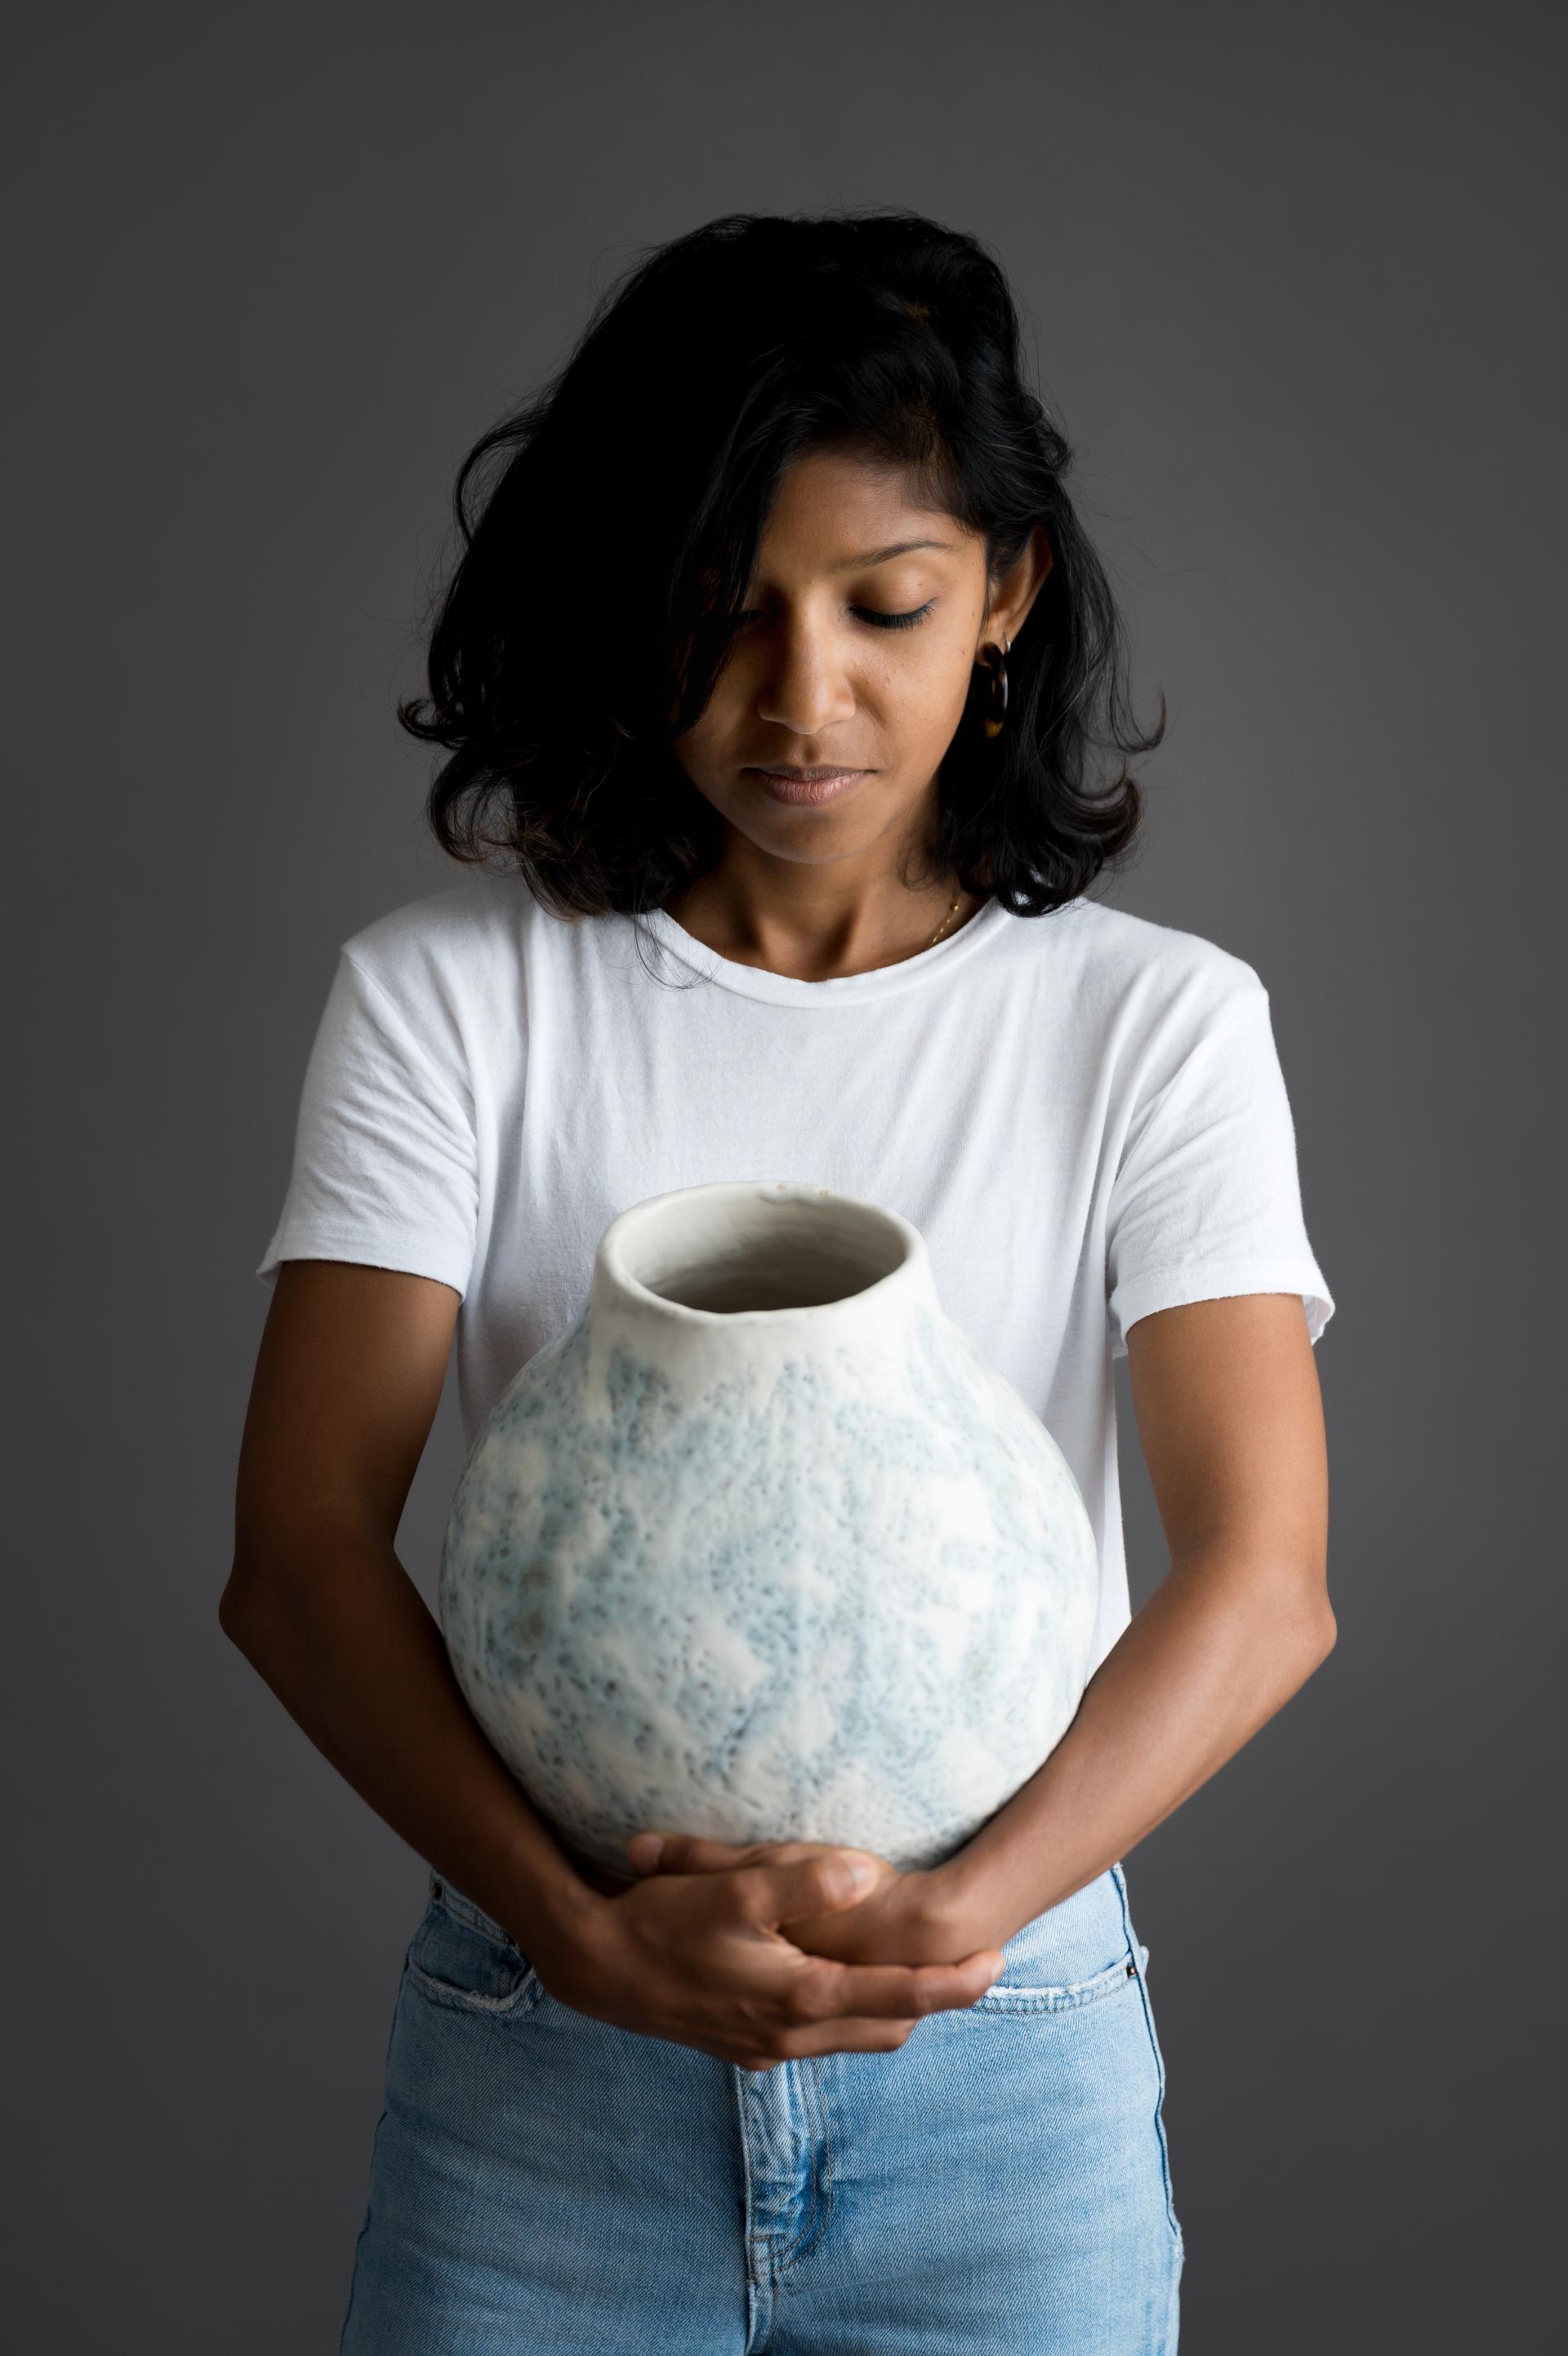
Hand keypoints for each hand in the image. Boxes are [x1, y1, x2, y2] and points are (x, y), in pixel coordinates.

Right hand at [528, 1841, 1005, 2073]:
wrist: (596, 1967)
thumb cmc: (662, 1920)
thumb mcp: (734, 1889)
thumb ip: (804, 1880)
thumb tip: (869, 1873)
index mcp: (799, 1996)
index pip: (900, 1996)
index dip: (953, 1982)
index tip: (997, 1961)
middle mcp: (790, 2034)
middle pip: (887, 2027)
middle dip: (935, 2001)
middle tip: (976, 1970)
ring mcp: (765, 2047)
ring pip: (854, 2038)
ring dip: (892, 2010)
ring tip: (924, 1978)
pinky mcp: (743, 2046)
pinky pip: (818, 2039)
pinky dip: (849, 2016)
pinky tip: (843, 1987)